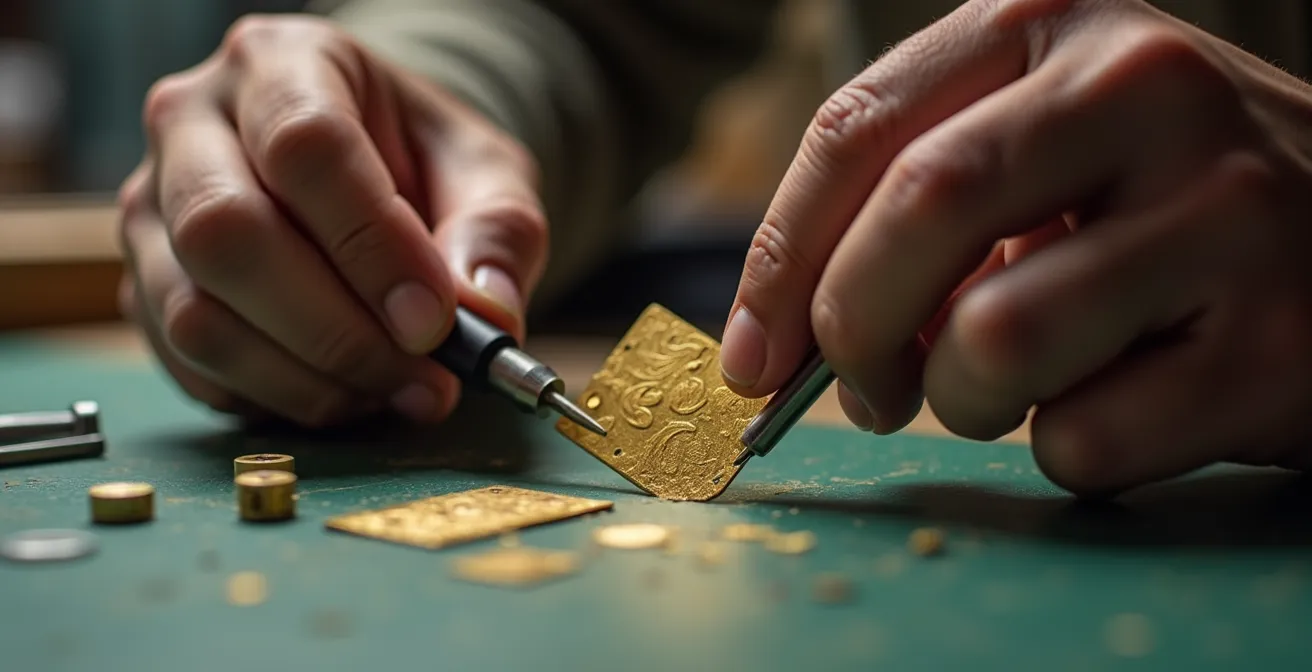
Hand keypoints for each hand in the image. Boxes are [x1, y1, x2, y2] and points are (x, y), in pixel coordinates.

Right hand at [118, 15, 546, 426]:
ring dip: (307, 380)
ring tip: (394, 392)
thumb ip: (497, 234)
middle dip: (336, 330)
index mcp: (283, 62)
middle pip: (225, 233)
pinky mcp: (144, 285)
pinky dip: (275, 401)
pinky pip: (192, 366)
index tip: (435, 321)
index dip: (372, 246)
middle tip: (423, 379)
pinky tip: (344, 392)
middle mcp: (191, 123)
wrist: (372, 172)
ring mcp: (152, 207)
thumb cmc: (424, 162)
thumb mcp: (487, 174)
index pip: (305, 146)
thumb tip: (484, 316)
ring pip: (195, 314)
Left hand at [721, 0, 1311, 495]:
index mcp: (1054, 22)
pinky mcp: (1276, 342)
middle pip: (918, 211)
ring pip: (995, 341)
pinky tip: (1125, 401)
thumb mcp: (1041, 148)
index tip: (750, 353)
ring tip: (1016, 385)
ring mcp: (1224, 210)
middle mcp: (1143, 88)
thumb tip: (782, 338)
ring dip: (967, 399)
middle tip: (864, 389)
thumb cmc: (1158, 202)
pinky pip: (1083, 437)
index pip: (858, 126)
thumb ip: (917, 207)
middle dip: (853, 329)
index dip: (779, 257)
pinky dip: (1068, 449)